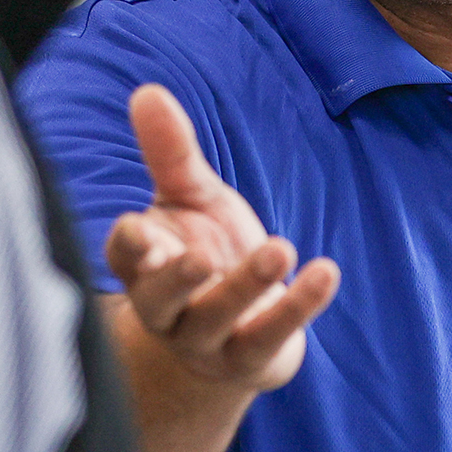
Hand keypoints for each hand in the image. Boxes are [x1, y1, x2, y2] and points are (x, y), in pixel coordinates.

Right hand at [105, 86, 337, 394]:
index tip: (138, 229)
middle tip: (201, 256)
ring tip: (281, 249)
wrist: (235, 331)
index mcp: (144, 266)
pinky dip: (299, 305)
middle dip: (178, 280)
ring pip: (218, 318)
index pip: (125, 257)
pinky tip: (326, 272)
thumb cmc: (204, 251)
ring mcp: (205, 341)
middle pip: (160, 299)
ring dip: (248, 286)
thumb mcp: (192, 200)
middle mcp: (165, 309)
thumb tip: (147, 91)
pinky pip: (271, 336)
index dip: (130, 247)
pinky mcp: (249, 359)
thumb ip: (172, 153)